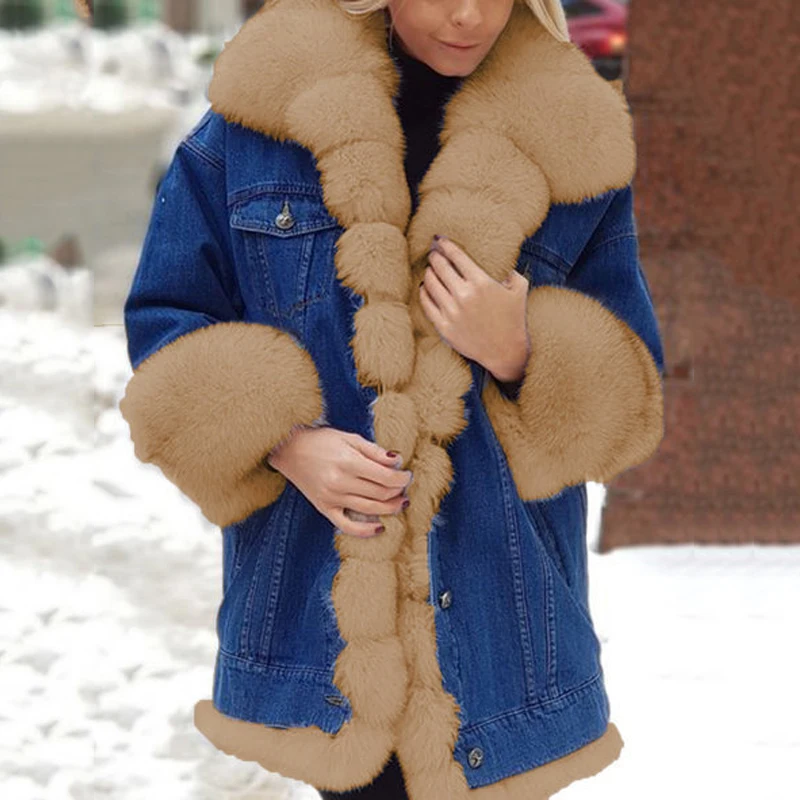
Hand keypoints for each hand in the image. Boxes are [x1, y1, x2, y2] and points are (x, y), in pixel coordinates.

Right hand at [267, 427, 413, 537]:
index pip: (386, 478)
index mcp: (348, 462)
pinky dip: (365, 531)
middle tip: (404, 486)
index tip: (407, 475)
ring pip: (370, 509)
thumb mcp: (349, 438)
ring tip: (401, 502)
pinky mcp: (324, 508)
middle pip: (381, 494)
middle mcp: (340, 483)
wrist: (288, 449)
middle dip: (399, 491)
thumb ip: (374, 451)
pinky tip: (379, 527)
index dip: (402, 478)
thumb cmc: (320, 440)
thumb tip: (397, 461)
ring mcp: (332, 498)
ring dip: (390, 508)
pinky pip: (347, 526)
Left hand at [419, 236, 529, 376]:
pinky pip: (427, 304)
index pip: (456, 255)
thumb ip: (510, 270)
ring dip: (429, 273)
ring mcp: (452, 312)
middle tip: (433, 253)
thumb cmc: (514, 318)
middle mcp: (464, 296)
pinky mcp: (444, 327)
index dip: (445, 244)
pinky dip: (424, 292)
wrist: (506, 351)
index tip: (439, 239)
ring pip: (430, 283)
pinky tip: (425, 287)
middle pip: (439, 267)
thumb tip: (500, 259)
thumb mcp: (519, 289)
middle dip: (434, 256)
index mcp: (481, 283)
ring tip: (431, 269)